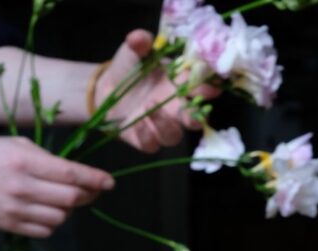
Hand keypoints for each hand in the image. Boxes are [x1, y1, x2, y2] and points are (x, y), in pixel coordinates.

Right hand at [0, 136, 113, 236]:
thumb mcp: (17, 145)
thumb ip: (46, 159)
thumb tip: (76, 174)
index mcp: (25, 161)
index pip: (71, 174)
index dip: (94, 179)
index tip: (110, 182)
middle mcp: (22, 187)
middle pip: (70, 199)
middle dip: (88, 195)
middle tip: (91, 191)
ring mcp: (16, 210)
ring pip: (61, 217)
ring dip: (69, 210)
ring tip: (62, 200)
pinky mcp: (11, 226)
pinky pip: (46, 230)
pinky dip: (54, 222)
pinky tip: (47, 212)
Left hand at [96, 30, 215, 153]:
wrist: (106, 87)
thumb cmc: (129, 67)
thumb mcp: (134, 50)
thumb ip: (140, 43)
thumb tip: (139, 38)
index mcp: (180, 86)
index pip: (201, 90)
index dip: (208, 90)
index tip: (210, 87)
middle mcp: (175, 109)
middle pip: (195, 121)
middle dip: (196, 117)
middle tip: (190, 110)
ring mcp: (160, 126)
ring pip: (173, 136)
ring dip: (165, 124)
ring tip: (150, 105)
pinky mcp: (145, 140)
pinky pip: (151, 145)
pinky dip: (146, 135)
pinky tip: (137, 122)